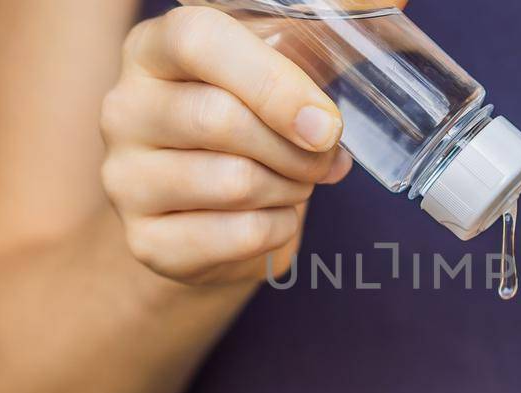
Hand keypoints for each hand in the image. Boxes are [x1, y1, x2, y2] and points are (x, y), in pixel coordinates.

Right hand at [100, 6, 350, 284]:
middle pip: (220, 119)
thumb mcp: (281, 71)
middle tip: (322, 157)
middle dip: (296, 148)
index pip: (197, 39)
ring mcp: (125, 178)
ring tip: (294, 184)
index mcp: (154, 49)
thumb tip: (396, 3)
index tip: (325, 122)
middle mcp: (124, 108)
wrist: (209, 216)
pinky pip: (235, 235)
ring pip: (233, 182)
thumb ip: (320, 37)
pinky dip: (276, 230)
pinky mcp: (145, 241)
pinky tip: (272, 217)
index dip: (271, 82)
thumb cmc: (253, 127)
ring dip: (290, 189)